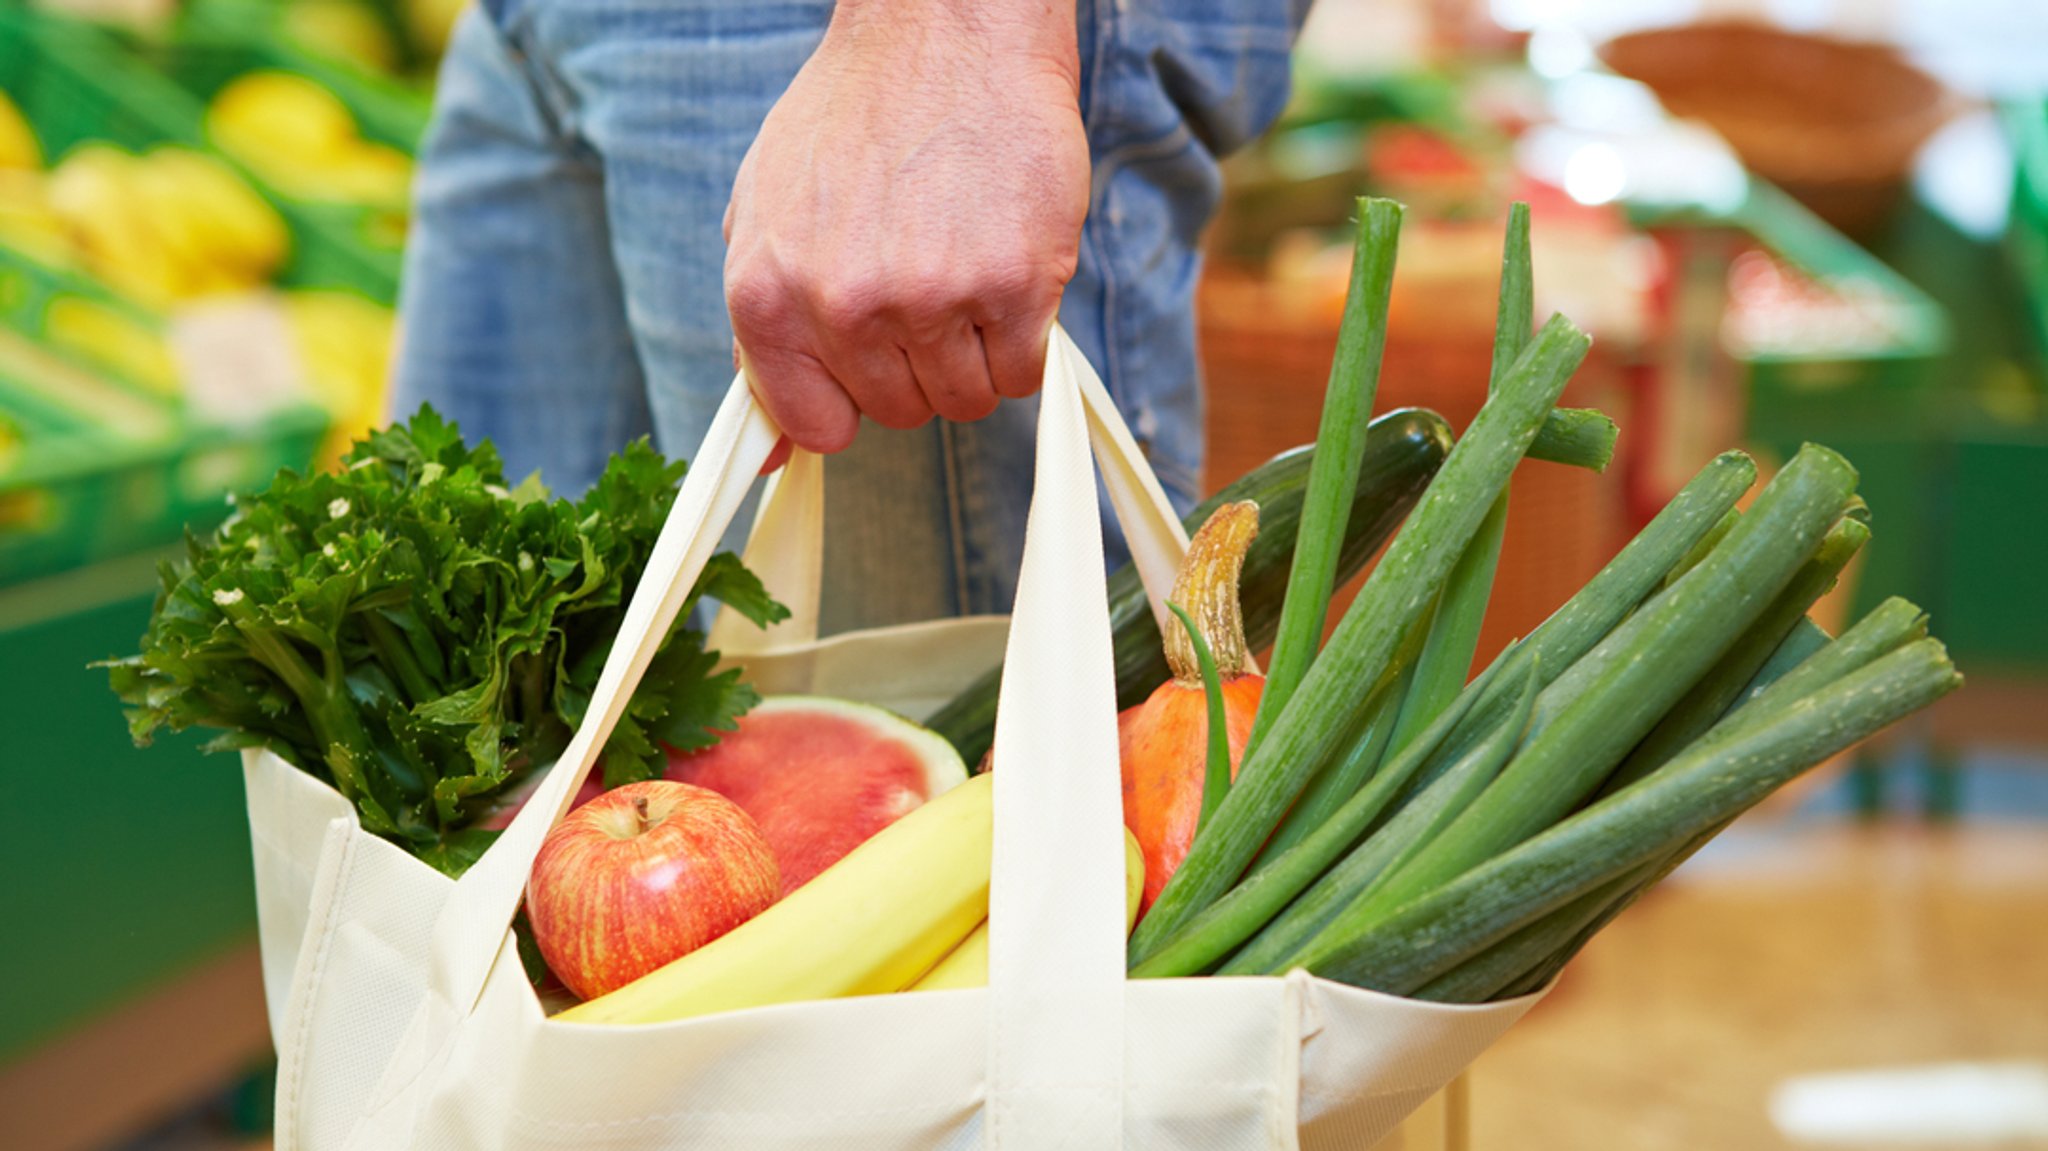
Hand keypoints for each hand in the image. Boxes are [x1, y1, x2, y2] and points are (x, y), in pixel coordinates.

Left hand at [725, 0, 1087, 454]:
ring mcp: (930, 302)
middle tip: (927, 282)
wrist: (946, 31)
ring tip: (965, 268)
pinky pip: (1023, 374)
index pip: (813, 425)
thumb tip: (766, 457)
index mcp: (768, 294)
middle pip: (900, 412)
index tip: (872, 364)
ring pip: (964, 400)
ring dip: (976, 353)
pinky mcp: (1013, 288)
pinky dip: (1024, 339)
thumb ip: (763, 336)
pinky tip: (1007, 270)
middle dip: (919, 363)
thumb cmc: (857, 118)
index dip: (850, 401)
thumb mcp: (767, 214)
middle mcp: (842, 306)